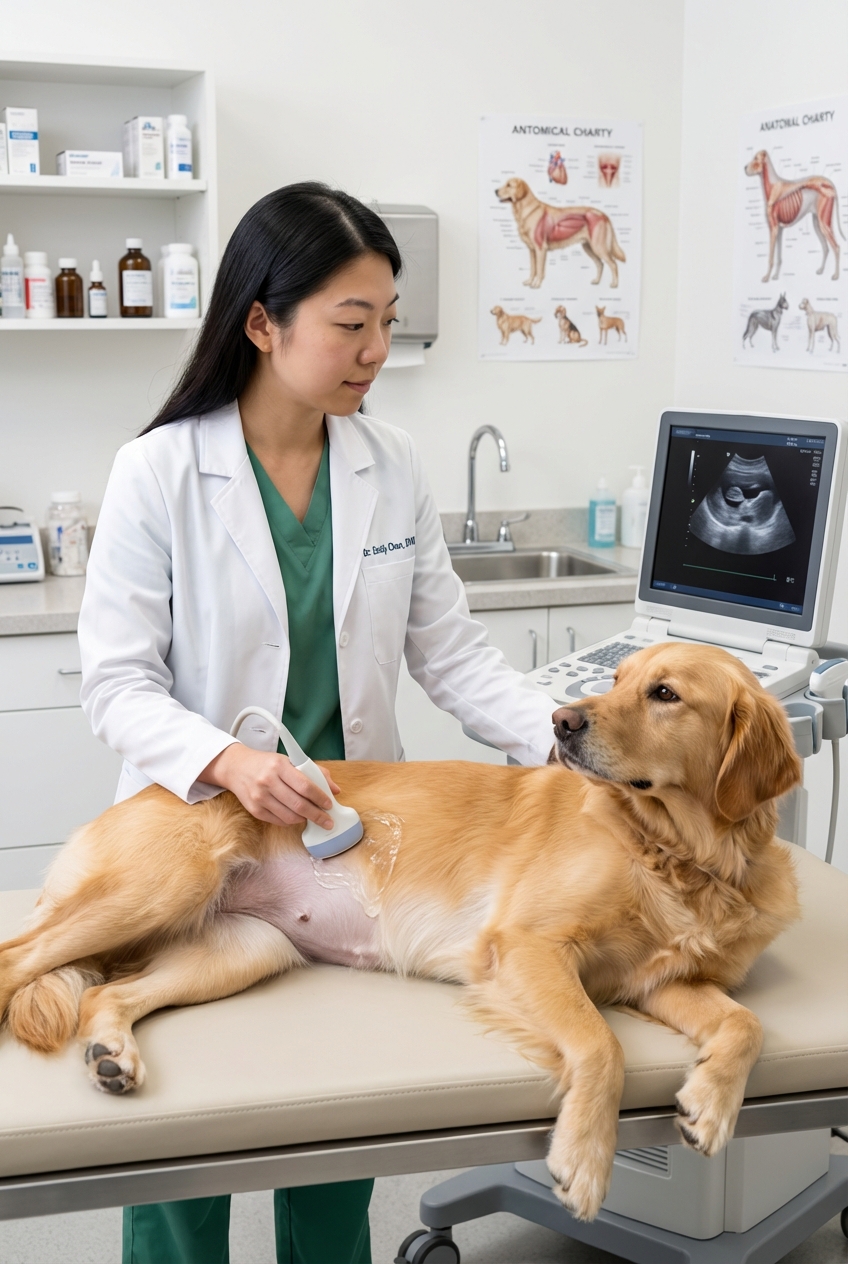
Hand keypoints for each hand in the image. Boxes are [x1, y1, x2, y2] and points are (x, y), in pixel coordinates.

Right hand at [199, 743, 340, 828]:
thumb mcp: (289, 760)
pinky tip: (297, 817)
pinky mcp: (254, 810)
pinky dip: (291, 821)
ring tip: (313, 817)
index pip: (305, 785)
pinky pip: (279, 821)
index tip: (329, 804)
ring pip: (289, 816)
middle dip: (317, 815)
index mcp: (279, 766)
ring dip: (305, 819)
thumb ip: (315, 772)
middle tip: (328, 821)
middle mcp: (268, 781)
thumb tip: (335, 789)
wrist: (236, 767)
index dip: (320, 797)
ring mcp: (260, 797)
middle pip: (298, 804)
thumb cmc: (267, 763)